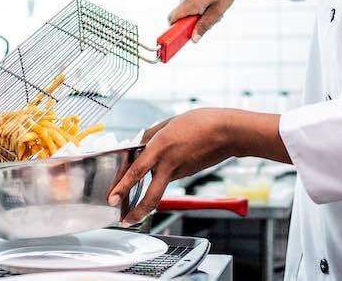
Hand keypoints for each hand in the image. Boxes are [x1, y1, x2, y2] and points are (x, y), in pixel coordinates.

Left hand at [108, 109, 240, 224]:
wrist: (228, 132)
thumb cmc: (201, 122)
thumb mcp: (169, 123)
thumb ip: (151, 135)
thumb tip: (140, 143)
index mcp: (161, 147)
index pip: (136, 171)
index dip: (122, 187)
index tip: (112, 198)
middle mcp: (169, 163)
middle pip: (151, 196)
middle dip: (137, 212)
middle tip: (126, 220)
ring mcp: (180, 171)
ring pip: (159, 187)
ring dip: (147, 198)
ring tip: (137, 205)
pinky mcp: (188, 173)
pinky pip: (170, 177)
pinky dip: (162, 178)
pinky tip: (163, 169)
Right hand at [168, 0, 264, 41]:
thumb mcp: (219, 9)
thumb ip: (205, 24)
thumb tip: (194, 39)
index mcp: (191, 1)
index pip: (172, 20)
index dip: (174, 32)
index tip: (180, 40)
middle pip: (181, 18)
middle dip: (193, 24)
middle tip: (212, 21)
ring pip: (186, 11)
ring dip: (198, 16)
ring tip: (215, 9)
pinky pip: (189, 4)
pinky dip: (198, 8)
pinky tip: (212, 3)